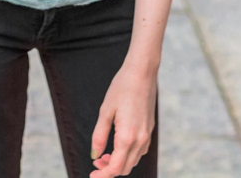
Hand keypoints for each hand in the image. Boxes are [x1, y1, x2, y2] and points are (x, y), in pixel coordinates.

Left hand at [89, 63, 156, 177]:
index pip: (115, 168)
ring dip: (119, 163)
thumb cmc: (121, 88)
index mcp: (127, 137)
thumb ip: (99, 136)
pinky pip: (139, 151)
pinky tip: (118, 146)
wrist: (142, 73)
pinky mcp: (149, 130)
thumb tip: (94, 155)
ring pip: (133, 161)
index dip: (102, 176)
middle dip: (109, 170)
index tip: (91, 175)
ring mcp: (147, 135)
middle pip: (124, 168)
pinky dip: (128, 155)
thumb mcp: (105, 112)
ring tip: (104, 155)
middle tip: (96, 163)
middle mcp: (140, 140)